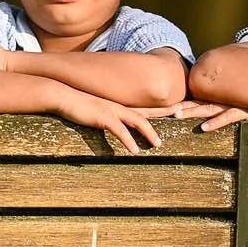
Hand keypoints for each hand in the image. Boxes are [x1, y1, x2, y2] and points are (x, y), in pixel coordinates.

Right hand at [55, 91, 173, 154]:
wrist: (63, 95)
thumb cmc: (79, 104)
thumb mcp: (98, 112)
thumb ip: (110, 119)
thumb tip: (115, 127)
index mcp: (121, 106)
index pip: (147, 108)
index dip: (164, 109)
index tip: (180, 108)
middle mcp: (121, 107)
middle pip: (149, 111)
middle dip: (167, 112)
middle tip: (184, 113)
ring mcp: (112, 111)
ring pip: (137, 121)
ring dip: (148, 133)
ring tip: (158, 145)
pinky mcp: (102, 117)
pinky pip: (118, 131)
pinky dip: (127, 141)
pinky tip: (134, 151)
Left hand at [172, 100, 247, 131]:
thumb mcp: (238, 93)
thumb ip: (224, 94)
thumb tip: (209, 98)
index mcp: (220, 95)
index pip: (196, 97)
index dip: (181, 101)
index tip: (165, 105)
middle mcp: (223, 98)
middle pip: (197, 102)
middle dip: (181, 105)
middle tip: (164, 109)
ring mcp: (232, 104)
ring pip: (208, 108)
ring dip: (193, 112)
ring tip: (178, 115)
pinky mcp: (243, 111)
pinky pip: (227, 117)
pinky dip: (215, 123)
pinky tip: (204, 128)